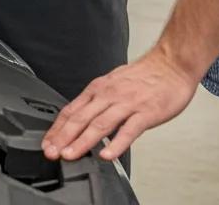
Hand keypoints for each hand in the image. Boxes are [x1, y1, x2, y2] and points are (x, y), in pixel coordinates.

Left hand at [41, 46, 199, 161]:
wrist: (170, 63)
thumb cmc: (144, 76)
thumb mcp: (113, 82)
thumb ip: (98, 101)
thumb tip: (82, 117)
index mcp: (99, 88)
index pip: (72, 110)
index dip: (57, 128)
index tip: (47, 143)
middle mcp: (109, 95)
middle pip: (81, 118)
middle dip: (63, 137)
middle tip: (51, 152)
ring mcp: (127, 104)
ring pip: (100, 124)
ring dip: (82, 141)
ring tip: (70, 154)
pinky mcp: (146, 113)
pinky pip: (129, 130)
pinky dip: (116, 143)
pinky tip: (106, 154)